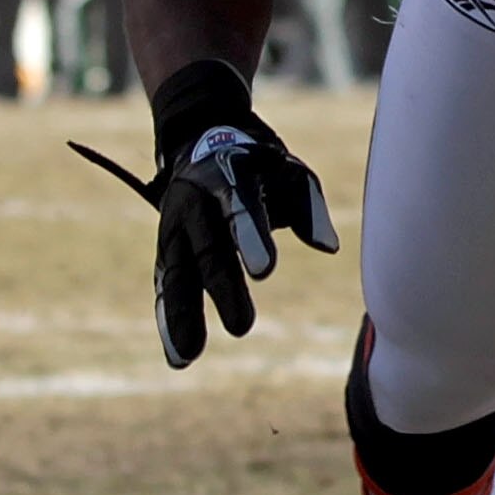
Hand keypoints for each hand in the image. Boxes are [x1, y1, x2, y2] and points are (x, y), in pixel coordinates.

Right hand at [84, 59, 338, 368]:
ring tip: (188, 357)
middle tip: (243, 327)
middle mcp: (194, 201)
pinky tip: (178, 355)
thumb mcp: (288, 171)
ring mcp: (175, 227)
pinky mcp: (167, 249)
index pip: (239, 206)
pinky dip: (170, 318)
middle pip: (207, 248)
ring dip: (181, 315)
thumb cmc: (257, 163)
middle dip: (223, 287)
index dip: (250, 236)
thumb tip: (327, 246)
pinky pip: (166, 285)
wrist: (200, 137)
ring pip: (176, 273)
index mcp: (227, 174)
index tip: (264, 271)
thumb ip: (307, 206)